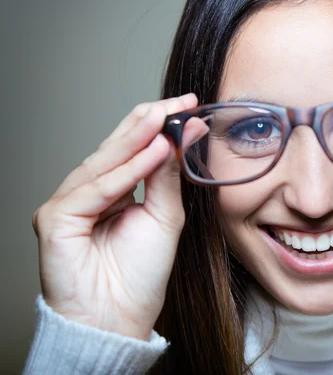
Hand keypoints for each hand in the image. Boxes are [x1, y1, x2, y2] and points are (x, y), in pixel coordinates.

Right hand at [32, 93, 206, 339]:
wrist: (119, 317)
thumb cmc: (140, 274)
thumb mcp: (164, 216)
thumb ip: (167, 176)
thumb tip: (182, 134)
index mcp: (113, 190)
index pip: (134, 147)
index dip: (158, 124)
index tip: (189, 106)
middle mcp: (89, 192)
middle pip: (117, 147)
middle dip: (149, 122)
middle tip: (179, 102)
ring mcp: (70, 203)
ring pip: (105, 162)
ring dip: (138, 138)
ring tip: (167, 117)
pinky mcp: (56, 219)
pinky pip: (95, 189)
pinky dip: (126, 171)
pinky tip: (153, 153)